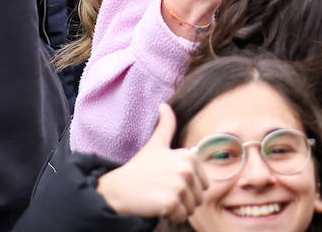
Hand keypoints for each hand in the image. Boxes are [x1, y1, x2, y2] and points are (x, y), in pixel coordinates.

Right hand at [96, 103, 209, 221]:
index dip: (187, 187)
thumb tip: (164, 104)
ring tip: (160, 199)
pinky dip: (170, 217)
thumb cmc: (138, 169)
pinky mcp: (171, 203)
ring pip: (191, 208)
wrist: (117, 189)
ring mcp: (179, 186)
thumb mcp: (155, 145)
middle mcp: (186, 169)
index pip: (203, 183)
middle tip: (162, 192)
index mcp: (188, 156)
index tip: (169, 182)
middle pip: (198, 197)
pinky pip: (180, 217)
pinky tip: (156, 207)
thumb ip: (166, 125)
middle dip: (183, 199)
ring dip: (178, 209)